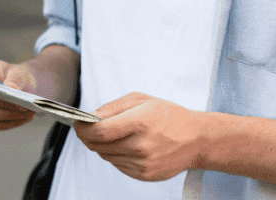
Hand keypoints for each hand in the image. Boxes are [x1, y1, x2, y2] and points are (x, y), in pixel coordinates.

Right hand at [0, 58, 37, 130]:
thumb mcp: (19, 73)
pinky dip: (11, 123)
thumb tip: (11, 89)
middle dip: (5, 105)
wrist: (22, 87)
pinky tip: (24, 119)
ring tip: (29, 114)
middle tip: (24, 107)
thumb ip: (14, 80)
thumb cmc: (17, 76)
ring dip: (11, 116)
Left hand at [74, 92, 206, 181]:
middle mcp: (140, 146)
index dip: (82, 128)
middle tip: (87, 128)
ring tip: (113, 135)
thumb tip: (89, 117)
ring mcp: (143, 164)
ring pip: (105, 156)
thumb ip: (111, 107)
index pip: (99, 131)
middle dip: (88, 137)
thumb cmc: (168, 115)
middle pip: (98, 146)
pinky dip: (116, 155)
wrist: (197, 140)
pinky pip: (117, 165)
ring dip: (102, 146)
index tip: (77, 123)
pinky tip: (127, 145)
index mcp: (139, 123)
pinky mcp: (144, 175)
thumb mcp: (140, 99)